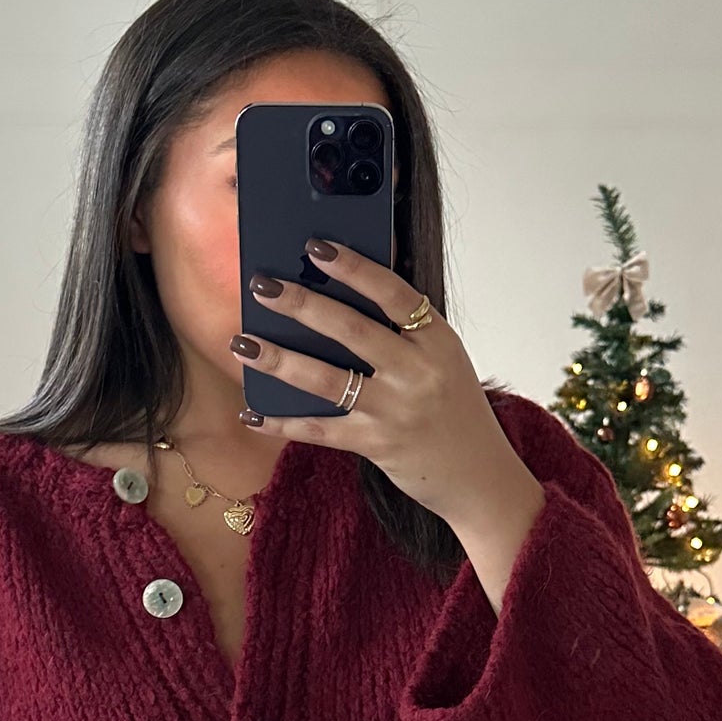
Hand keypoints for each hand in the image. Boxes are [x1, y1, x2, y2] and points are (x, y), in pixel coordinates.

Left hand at [230, 241, 526, 530]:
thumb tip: (339, 291)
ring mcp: (396, 411)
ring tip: (242, 343)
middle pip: (351, 330)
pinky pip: (320, 430)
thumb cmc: (453, 407)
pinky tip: (252, 413)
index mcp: (436, 340)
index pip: (392, 293)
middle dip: (301, 304)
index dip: (353, 268)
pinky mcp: (376, 445)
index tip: (315, 246)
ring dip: (279, 359)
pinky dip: (282, 423)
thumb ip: (403, 329)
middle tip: (261, 286)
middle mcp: (417, 372)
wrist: (478, 474)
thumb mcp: (443, 358)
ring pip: (327, 380)